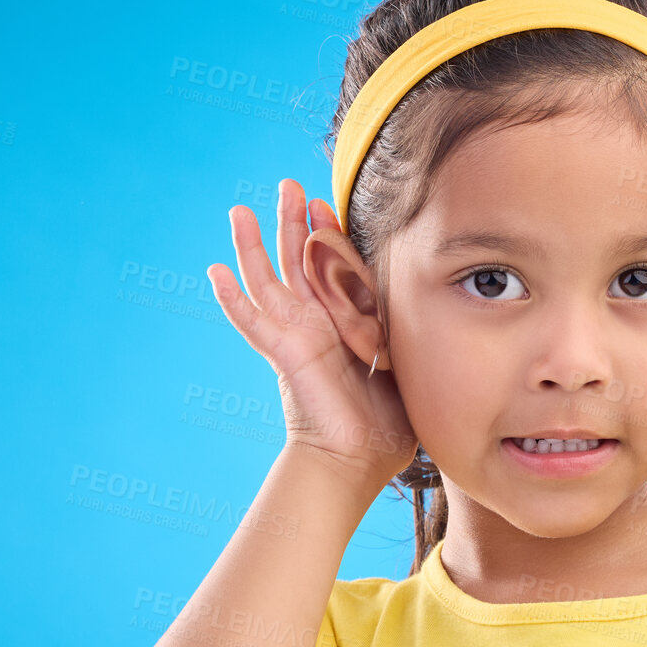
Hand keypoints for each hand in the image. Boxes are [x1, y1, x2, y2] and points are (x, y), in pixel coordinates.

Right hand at [208, 179, 417, 487]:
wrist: (360, 462)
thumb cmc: (386, 427)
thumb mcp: (403, 367)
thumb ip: (404, 337)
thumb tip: (432, 310)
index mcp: (342, 327)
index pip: (331, 269)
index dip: (327, 235)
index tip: (327, 202)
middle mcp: (314, 327)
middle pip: (296, 263)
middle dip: (292, 223)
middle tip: (288, 184)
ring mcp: (295, 339)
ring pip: (268, 282)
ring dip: (254, 246)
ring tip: (240, 210)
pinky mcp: (285, 356)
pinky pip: (252, 324)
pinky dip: (232, 300)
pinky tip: (214, 272)